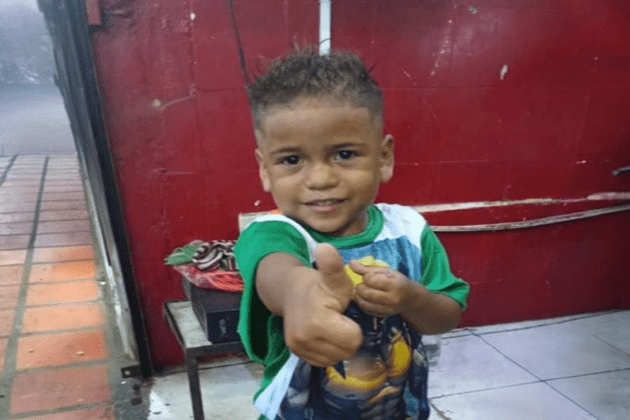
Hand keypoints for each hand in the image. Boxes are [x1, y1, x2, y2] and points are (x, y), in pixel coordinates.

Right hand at [283, 244, 361, 366]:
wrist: (289, 291)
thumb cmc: (318, 284)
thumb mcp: (332, 277)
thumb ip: (333, 266)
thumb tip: (325, 247)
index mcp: (317, 322)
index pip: (354, 339)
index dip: (354, 325)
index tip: (343, 311)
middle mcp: (305, 339)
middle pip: (346, 351)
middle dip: (348, 336)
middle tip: (338, 318)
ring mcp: (298, 348)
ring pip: (336, 358)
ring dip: (338, 344)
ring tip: (331, 324)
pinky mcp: (296, 353)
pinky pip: (323, 361)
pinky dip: (328, 350)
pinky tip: (323, 333)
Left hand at [350, 260, 411, 316]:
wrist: (409, 299)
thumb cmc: (397, 281)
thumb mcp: (386, 271)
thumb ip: (368, 268)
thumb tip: (351, 263)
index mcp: (395, 285)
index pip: (371, 280)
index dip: (366, 276)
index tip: (368, 275)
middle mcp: (392, 299)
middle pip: (366, 293)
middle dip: (359, 287)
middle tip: (361, 284)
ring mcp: (387, 310)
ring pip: (364, 304)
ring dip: (357, 296)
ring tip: (359, 290)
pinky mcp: (382, 316)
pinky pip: (365, 310)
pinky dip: (361, 303)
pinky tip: (363, 297)